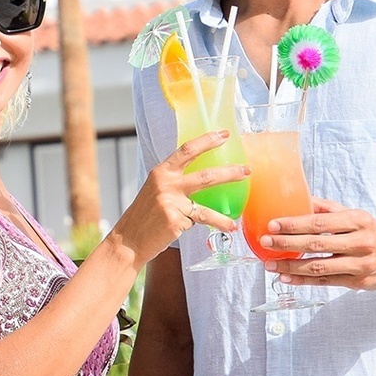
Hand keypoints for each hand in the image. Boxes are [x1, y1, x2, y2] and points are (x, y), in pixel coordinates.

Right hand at [112, 130, 245, 260]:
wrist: (128, 240)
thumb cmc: (145, 215)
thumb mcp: (155, 190)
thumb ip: (175, 182)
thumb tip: (206, 178)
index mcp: (161, 172)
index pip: (187, 150)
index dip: (207, 140)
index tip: (224, 134)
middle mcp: (166, 184)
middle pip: (205, 175)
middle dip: (229, 173)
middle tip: (246, 170)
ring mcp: (171, 203)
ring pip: (206, 207)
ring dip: (223, 215)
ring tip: (237, 215)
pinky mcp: (175, 221)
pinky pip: (196, 222)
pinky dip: (206, 225)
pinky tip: (217, 227)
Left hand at [257, 198, 375, 292]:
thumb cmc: (372, 233)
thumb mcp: (355, 215)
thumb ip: (328, 208)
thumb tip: (298, 198)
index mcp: (357, 220)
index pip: (320, 222)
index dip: (294, 224)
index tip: (273, 225)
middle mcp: (360, 242)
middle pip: (317, 244)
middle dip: (287, 244)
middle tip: (265, 243)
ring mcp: (359, 264)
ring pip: (319, 266)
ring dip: (291, 267)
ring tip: (270, 264)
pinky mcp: (357, 282)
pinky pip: (325, 282)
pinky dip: (303, 281)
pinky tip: (286, 278)